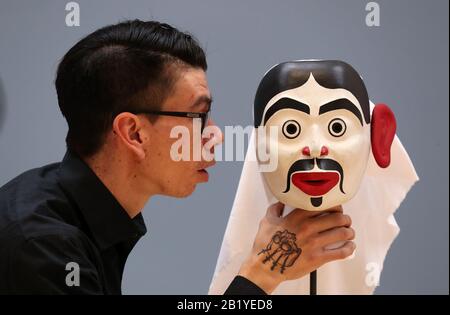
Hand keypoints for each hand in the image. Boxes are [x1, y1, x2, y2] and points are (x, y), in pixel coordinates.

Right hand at [238, 202, 354, 293]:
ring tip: (349, 233)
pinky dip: (349, 249)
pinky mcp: (318, 258)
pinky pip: (341, 252)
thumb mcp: (267, 221)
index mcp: (298, 216)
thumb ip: (275, 209)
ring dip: (350, 232)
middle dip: (345, 219)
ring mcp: (314, 243)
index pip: (325, 205)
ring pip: (342, 233)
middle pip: (338, 218)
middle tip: (346, 221)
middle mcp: (309, 227)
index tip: (337, 209)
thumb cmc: (266, 245)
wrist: (266, 265)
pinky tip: (350, 247)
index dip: (335, 206)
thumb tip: (281, 203)